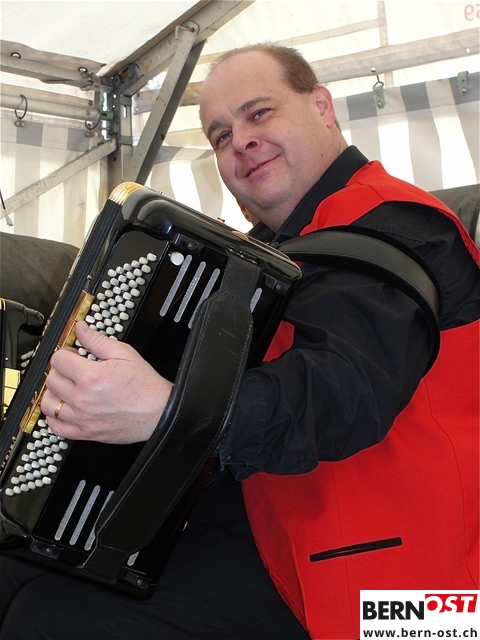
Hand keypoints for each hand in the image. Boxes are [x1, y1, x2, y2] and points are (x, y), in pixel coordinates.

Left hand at [41, 321, 172, 443]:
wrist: (159, 412)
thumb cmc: (145, 386)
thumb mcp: (125, 354)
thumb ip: (98, 341)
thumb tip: (81, 329)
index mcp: (91, 377)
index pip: (58, 359)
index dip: (65, 352)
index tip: (73, 354)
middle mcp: (82, 399)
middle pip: (52, 379)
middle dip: (61, 370)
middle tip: (74, 369)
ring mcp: (82, 418)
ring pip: (48, 403)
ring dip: (54, 392)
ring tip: (67, 388)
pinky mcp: (85, 432)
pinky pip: (56, 426)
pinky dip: (54, 417)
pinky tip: (64, 408)